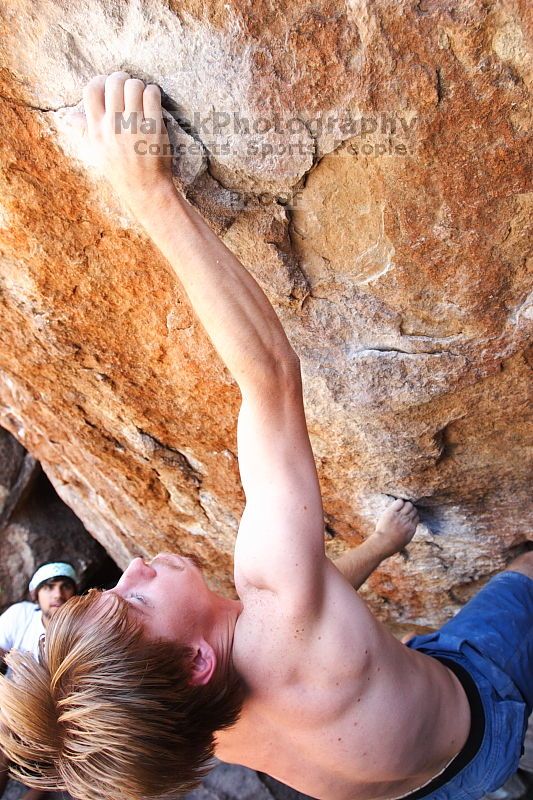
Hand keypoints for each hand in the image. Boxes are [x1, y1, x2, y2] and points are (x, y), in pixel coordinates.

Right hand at [67, 71, 173, 214]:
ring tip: (141, 94)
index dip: (100, 80)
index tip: (108, 85)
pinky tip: (152, 99)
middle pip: (114, 82)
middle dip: (122, 79)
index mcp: (96, 130)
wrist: (145, 189)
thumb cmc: (120, 169)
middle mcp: (113, 127)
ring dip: (138, 85)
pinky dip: (152, 92)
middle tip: (127, 85)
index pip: (91, 90)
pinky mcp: (154, 128)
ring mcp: (134, 126)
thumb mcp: (97, 151)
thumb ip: (85, 130)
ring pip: (134, 85)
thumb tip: (68, 117)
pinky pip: (152, 95)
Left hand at [369, 498, 419, 558]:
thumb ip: (408, 533)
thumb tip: (409, 528)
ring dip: (405, 504)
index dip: (413, 515)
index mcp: (412, 528)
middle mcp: (407, 521)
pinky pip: (399, 502)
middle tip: (404, 510)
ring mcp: (400, 516)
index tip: (409, 515)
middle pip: (413, 510)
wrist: (384, 543)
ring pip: (408, 505)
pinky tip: (396, 505)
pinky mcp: (392, 512)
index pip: (417, 517)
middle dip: (410, 509)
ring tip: (400, 507)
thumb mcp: (405, 541)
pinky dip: (399, 502)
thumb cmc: (392, 544)